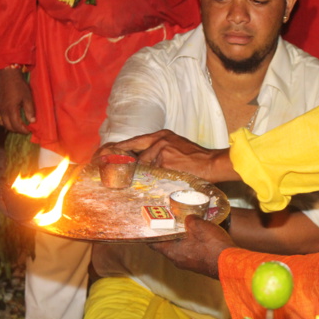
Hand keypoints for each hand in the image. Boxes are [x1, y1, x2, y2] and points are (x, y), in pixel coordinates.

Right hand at [0, 68, 35, 134]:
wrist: (6, 74)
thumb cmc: (18, 84)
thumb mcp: (27, 97)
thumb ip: (29, 110)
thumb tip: (32, 121)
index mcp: (11, 110)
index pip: (16, 126)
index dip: (23, 130)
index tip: (28, 131)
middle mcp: (2, 111)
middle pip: (8, 126)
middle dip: (17, 130)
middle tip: (23, 128)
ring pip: (1, 123)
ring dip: (9, 126)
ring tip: (16, 125)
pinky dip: (0, 120)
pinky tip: (6, 119)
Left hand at [114, 130, 236, 182]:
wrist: (211, 163)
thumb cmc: (195, 159)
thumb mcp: (176, 148)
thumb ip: (159, 152)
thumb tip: (141, 164)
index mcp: (162, 135)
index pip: (135, 140)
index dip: (120, 147)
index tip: (107, 152)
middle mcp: (159, 139)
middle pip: (132, 148)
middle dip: (120, 158)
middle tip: (107, 166)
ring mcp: (161, 149)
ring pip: (142, 163)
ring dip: (139, 173)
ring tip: (135, 181)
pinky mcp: (165, 161)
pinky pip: (151, 172)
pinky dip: (150, 178)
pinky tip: (150, 183)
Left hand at [149, 215, 235, 278]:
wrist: (230, 263)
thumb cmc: (211, 245)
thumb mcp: (198, 225)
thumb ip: (189, 219)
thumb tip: (189, 218)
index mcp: (172, 252)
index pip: (153, 244)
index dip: (149, 234)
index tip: (148, 225)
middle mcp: (178, 260)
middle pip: (166, 245)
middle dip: (167, 233)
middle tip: (167, 219)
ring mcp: (189, 263)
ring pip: (179, 248)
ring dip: (180, 237)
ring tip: (183, 223)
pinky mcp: (199, 263)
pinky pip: (190, 251)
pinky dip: (190, 242)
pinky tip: (197, 232)